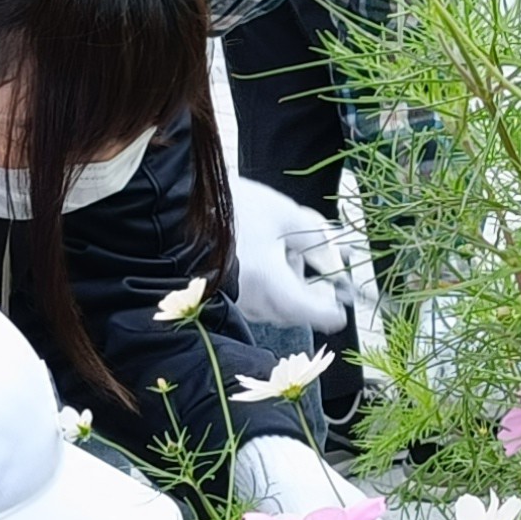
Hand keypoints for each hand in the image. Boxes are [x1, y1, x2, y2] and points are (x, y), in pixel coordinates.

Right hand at [231, 177, 370, 337]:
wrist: (178, 205)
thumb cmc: (233, 207)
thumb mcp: (285, 215)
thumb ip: (319, 240)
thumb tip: (342, 256)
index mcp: (271, 284)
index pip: (314, 314)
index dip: (331, 310)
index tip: (340, 307)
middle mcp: (253, 301)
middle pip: (295, 313)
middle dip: (312, 297)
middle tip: (321, 275)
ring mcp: (236, 300)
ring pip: (275, 308)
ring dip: (290, 290)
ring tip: (286, 254)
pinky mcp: (222, 294)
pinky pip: (255, 301)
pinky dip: (269, 287)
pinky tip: (264, 258)